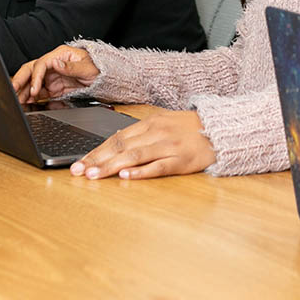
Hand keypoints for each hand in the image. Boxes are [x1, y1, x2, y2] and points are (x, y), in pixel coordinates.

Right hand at [11, 46, 100, 102]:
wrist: (103, 77)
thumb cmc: (97, 67)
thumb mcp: (87, 67)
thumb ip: (71, 67)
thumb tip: (55, 64)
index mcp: (58, 55)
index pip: (41, 65)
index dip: (36, 77)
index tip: (35, 90)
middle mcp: (52, 65)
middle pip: (30, 70)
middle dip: (20, 80)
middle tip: (12, 91)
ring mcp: (51, 76)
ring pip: (32, 82)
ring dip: (24, 91)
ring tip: (18, 101)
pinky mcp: (52, 86)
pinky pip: (39, 91)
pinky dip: (32, 97)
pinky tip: (27, 102)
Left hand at [70, 110, 215, 179]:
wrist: (220, 128)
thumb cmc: (189, 129)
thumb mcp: (162, 124)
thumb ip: (140, 135)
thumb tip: (114, 147)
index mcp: (149, 123)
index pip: (116, 138)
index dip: (95, 151)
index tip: (78, 163)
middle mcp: (156, 133)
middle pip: (121, 147)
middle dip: (97, 160)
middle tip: (78, 171)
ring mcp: (169, 146)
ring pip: (135, 156)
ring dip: (112, 166)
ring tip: (95, 175)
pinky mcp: (181, 160)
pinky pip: (158, 166)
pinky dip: (141, 171)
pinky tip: (127, 176)